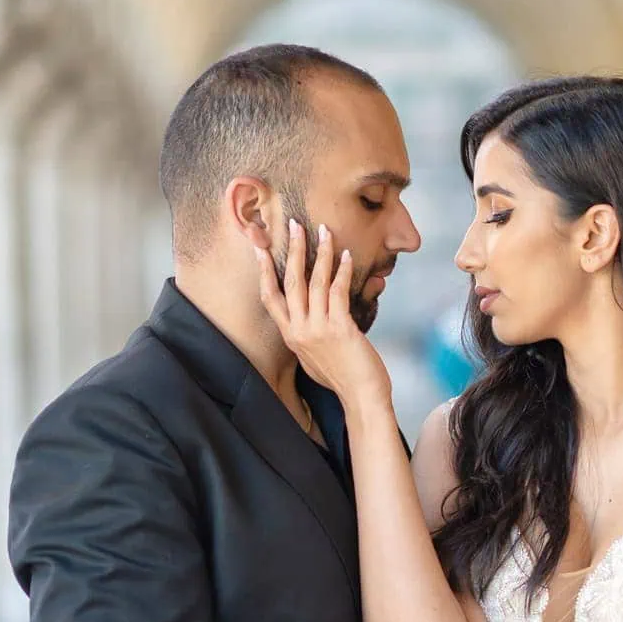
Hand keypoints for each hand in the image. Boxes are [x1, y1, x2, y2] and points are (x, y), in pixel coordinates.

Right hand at [255, 220, 391, 410]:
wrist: (361, 397)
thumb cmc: (342, 378)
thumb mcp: (313, 357)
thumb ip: (307, 336)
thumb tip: (308, 318)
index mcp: (290, 336)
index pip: (270, 297)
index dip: (265, 270)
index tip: (261, 247)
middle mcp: (299, 331)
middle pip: (290, 282)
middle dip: (293, 250)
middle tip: (294, 224)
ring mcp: (318, 330)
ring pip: (314, 282)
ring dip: (320, 253)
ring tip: (324, 231)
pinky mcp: (339, 328)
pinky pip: (338, 291)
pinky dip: (342, 270)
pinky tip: (346, 256)